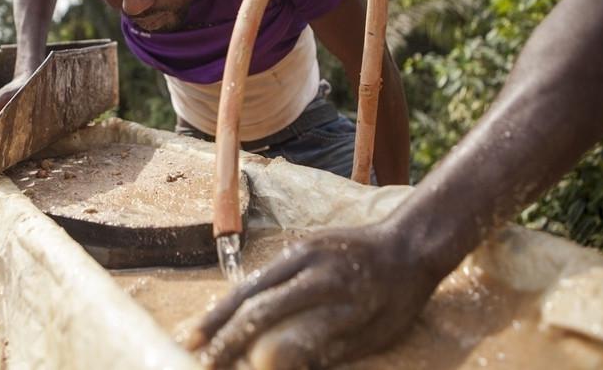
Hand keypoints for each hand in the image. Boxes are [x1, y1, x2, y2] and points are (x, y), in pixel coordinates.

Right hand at [188, 223, 438, 368]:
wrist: (409, 244)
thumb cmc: (397, 299)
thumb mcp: (371, 332)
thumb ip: (321, 347)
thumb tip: (267, 362)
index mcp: (324, 287)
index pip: (264, 316)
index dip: (233, 341)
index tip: (213, 363)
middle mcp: (306, 263)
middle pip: (248, 296)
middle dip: (217, 328)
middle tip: (193, 353)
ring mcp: (300, 249)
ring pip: (250, 282)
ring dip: (221, 311)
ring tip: (196, 337)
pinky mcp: (299, 246)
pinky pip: (263, 274)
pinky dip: (240, 296)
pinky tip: (226, 315)